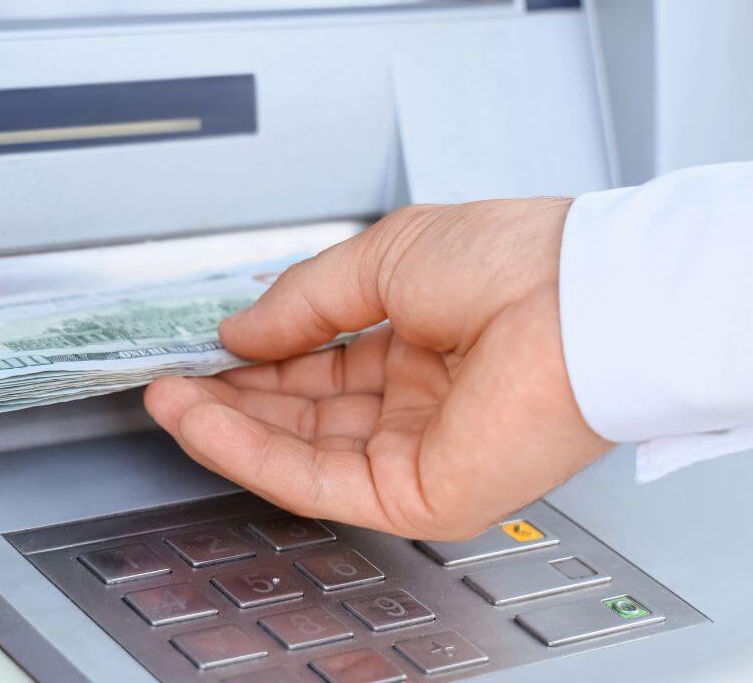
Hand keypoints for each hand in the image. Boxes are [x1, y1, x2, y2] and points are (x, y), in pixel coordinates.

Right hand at [144, 200, 611, 539]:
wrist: (582, 296)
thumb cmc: (516, 262)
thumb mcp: (383, 259)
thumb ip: (303, 302)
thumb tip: (241, 331)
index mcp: (425, 344)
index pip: (323, 365)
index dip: (259, 358)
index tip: (205, 348)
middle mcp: (423, 403)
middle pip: (306, 416)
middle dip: (234, 399)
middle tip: (175, 381)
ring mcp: (422, 453)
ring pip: (302, 454)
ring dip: (229, 428)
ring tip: (170, 400)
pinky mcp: (422, 494)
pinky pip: (317, 481)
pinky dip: (252, 453)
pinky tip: (204, 422)